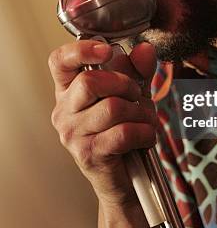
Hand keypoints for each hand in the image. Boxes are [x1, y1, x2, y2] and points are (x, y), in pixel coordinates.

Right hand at [49, 40, 156, 206]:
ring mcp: (73, 134)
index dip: (81, 50)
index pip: (59, 61)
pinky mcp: (89, 154)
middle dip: (125, 85)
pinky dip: (144, 133)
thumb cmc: (124, 130)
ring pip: (113, 107)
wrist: (126, 178)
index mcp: (69, 90)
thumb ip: (138, 69)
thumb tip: (145, 49)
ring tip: (144, 121)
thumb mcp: (133, 94)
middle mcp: (64, 110)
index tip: (106, 51)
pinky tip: (146, 137)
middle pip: (90, 82)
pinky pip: (123, 133)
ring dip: (140, 113)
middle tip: (137, 97)